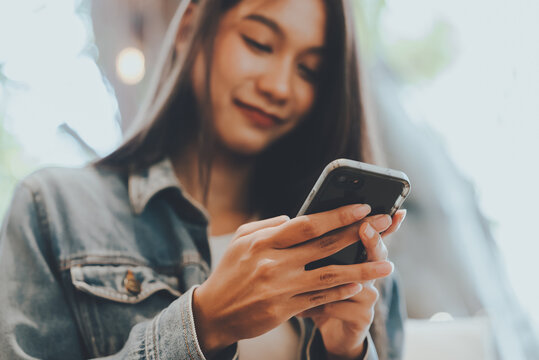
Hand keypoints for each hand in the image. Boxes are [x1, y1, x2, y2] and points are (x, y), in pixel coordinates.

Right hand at [192, 204, 394, 357]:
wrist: (214, 313)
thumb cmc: (229, 272)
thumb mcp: (241, 240)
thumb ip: (268, 226)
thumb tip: (294, 218)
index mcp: (263, 242)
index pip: (307, 224)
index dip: (337, 215)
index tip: (362, 207)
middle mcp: (273, 264)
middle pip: (324, 246)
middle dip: (358, 233)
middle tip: (386, 223)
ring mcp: (280, 289)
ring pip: (329, 276)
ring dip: (361, 269)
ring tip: (387, 266)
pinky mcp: (284, 310)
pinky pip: (319, 299)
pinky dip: (341, 292)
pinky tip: (360, 285)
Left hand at [298, 210, 406, 359]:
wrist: (331, 330)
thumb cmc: (322, 290)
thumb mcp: (318, 265)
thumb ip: (314, 245)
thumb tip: (291, 218)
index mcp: (358, 256)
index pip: (372, 234)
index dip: (384, 223)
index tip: (390, 211)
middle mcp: (369, 274)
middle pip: (376, 254)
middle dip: (372, 240)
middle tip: (364, 228)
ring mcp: (368, 296)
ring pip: (359, 282)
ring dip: (343, 276)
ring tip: (334, 270)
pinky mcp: (362, 317)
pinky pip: (341, 308)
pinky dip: (319, 307)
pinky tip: (301, 308)